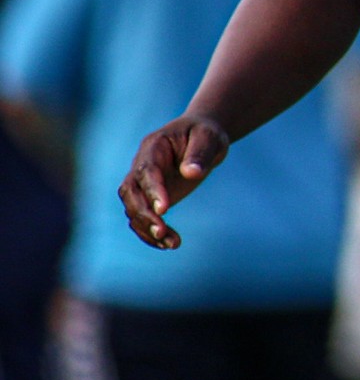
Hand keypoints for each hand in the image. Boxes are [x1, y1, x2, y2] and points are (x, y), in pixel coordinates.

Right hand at [118, 115, 229, 249]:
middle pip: (130, 193)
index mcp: (153, 146)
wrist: (201, 138)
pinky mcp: (149, 198)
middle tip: (162, 232)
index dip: (152, 190)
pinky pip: (141, 218)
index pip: (146, 171)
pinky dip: (150, 234)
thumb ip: (200, 153)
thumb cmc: (205, 134)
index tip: (164, 209)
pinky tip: (169, 244)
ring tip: (173, 244)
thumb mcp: (209, 137)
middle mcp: (141, 166)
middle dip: (143, 214)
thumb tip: (191, 173)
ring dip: (148, 229)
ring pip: (133, 209)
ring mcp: (142, 183)